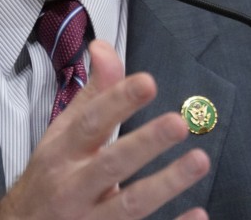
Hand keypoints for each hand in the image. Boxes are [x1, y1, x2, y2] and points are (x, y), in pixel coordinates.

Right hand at [0, 39, 209, 219]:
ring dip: (166, 184)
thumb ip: (92, 92)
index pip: (90, 122)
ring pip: (130, 205)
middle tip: (178, 122)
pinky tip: (198, 215)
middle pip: (111, 163)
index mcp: (63, 152)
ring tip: (199, 160)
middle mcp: (74, 185)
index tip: (147, 82)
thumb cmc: (51, 175)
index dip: (118, 101)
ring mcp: (90, 219)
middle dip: (145, 142)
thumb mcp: (63, 132)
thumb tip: (104, 46)